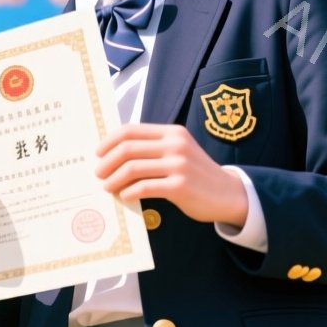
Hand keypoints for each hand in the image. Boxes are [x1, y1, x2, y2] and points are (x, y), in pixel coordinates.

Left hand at [96, 123, 248, 224]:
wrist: (229, 194)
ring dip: (114, 179)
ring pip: (132, 168)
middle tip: (98, 174)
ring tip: (107, 187)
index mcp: (172, 133)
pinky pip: (144, 187)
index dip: (108, 141)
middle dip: (106, 162)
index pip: (130, 130)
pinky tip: (125, 196)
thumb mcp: (178, 152)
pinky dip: (129, 192)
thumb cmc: (195, 174)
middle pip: (127, 149)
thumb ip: (152, 148)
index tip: (97, 153)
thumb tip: (111, 155)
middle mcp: (175, 145)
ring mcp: (179, 165)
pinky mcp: (180, 186)